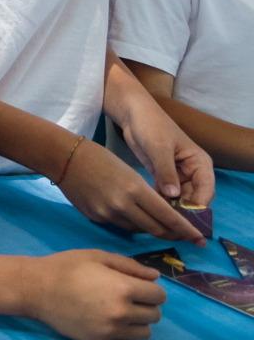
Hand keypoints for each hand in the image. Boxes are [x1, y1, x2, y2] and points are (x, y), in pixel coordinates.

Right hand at [24, 250, 164, 339]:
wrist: (37, 289)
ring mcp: (112, 331)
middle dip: (145, 305)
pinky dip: (126, 335)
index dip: (150, 289)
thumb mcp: (98, 257)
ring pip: (144, 332)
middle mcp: (122, 313)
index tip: (137, 285)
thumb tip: (155, 277)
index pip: (159, 296)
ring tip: (119, 311)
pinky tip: (111, 323)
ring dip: (137, 321)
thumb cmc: (67, 267)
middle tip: (127, 297)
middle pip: (154, 315)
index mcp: (124, 288)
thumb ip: (130, 266)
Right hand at [57, 138, 202, 241]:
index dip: (186, 230)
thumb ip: (146, 194)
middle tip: (184, 235)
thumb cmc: (99, 157)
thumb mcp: (129, 171)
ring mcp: (108, 214)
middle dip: (173, 234)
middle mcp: (123, 206)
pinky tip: (134, 217)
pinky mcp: (96, 218)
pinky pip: (121, 226)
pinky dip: (132, 224)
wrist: (63, 157)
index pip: (169, 217)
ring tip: (161, 226)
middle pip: (157, 229)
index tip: (200, 237)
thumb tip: (162, 213)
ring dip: (152, 229)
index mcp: (135, 190)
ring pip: (139, 230)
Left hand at [116, 90, 215, 212]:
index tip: (186, 218)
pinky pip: (168, 196)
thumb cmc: (151, 126)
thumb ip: (166, 171)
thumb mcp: (159, 148)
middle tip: (171, 225)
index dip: (198, 206)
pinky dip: (163, 203)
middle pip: (195, 199)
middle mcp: (193, 172)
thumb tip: (174, 196)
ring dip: (173, 210)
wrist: (133, 115)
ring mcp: (179, 176)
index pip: (206, 190)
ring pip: (181, 200)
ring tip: (161, 222)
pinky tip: (152, 212)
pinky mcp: (164, 177)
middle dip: (185, 212)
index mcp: (200, 163)